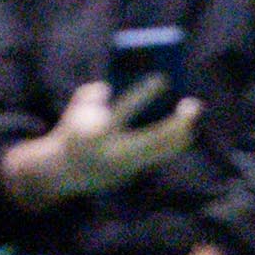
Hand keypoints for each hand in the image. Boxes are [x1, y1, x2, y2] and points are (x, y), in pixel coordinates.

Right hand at [12, 78, 202, 205]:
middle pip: (155, 139)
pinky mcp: (131, 177)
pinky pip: (156, 158)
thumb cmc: (73, 131)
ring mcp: (125, 168)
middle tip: (193, 104)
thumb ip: (97, 93)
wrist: (60, 172)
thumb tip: (123, 86)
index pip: (125, 109)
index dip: (145, 93)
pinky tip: (181, 130)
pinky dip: (170, 142)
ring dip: (181, 134)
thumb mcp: (78, 107)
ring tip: (190, 114)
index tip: (164, 77)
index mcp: (97, 132)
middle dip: (178, 122)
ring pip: (162, 152)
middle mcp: (113, 153)